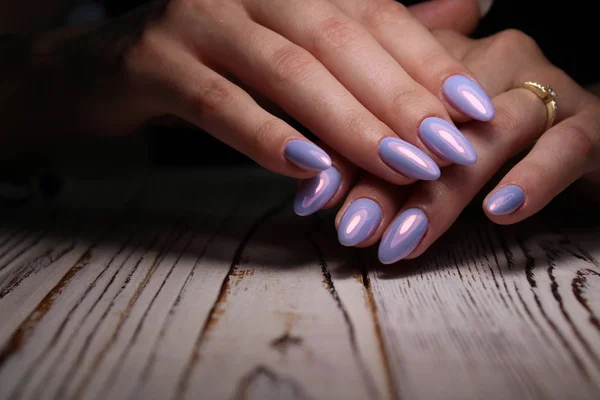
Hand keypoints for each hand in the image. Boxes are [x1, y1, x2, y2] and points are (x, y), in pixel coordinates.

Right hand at [2, 0, 490, 180]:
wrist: (110, 66)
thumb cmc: (217, 61)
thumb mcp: (298, 42)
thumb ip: (377, 31)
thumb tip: (471, 5)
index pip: (373, 15)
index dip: (427, 61)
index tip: (474, 112)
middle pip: (338, 40)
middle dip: (399, 100)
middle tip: (451, 151)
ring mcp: (197, 18)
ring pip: (288, 70)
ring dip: (350, 124)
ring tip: (402, 168)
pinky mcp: (154, 62)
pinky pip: (220, 104)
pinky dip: (268, 138)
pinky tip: (311, 173)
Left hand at [297, 28, 599, 263]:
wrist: (578, 132)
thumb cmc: (487, 139)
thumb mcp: (424, 141)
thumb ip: (374, 151)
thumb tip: (313, 188)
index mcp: (441, 59)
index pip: (385, 104)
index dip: (346, 153)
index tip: (315, 200)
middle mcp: (491, 61)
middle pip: (430, 120)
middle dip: (384, 181)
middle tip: (353, 229)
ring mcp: (543, 87)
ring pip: (488, 134)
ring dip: (444, 192)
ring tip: (405, 237)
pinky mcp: (589, 121)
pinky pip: (566, 145)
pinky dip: (533, 177)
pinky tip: (500, 211)